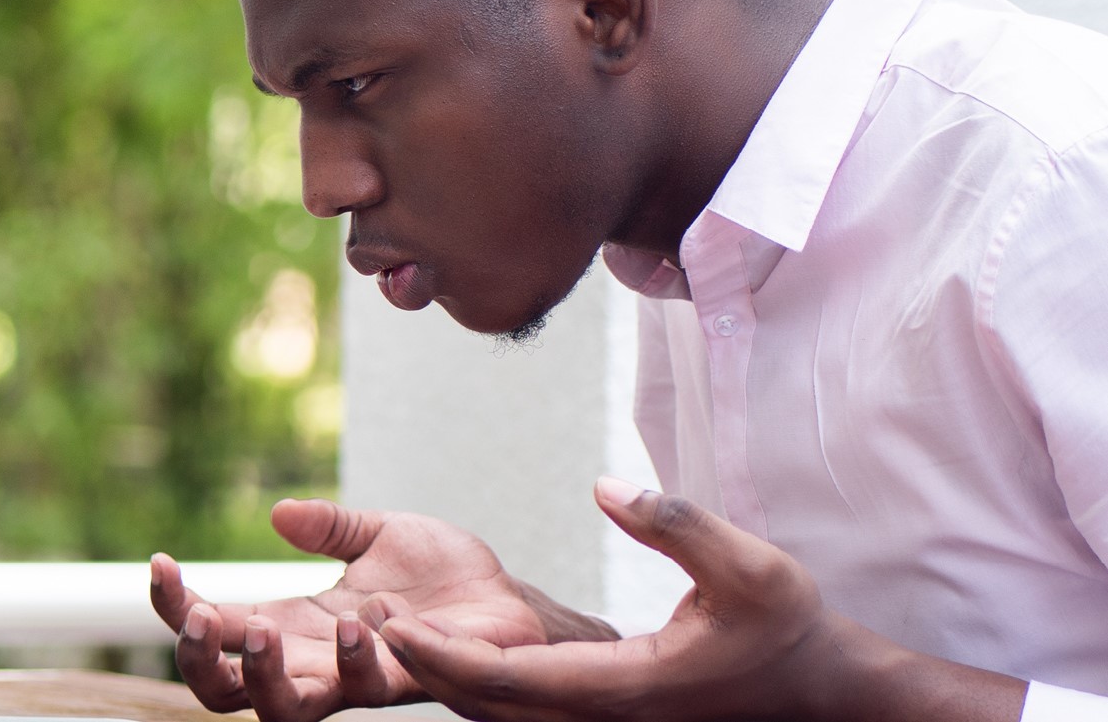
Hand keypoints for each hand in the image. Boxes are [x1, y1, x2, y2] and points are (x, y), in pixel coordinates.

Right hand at [150, 497, 616, 721]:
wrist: (507, 600)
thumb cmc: (440, 575)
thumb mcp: (376, 533)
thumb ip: (329, 526)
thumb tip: (277, 514)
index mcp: (296, 623)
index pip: (216, 628)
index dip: (177, 606)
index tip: (159, 564)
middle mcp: (314, 661)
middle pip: (227, 691)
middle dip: (199, 661)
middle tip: (202, 616)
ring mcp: (355, 678)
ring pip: (284, 710)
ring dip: (263, 674)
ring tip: (258, 627)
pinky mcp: (405, 678)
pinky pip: (368, 685)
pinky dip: (356, 656)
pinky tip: (364, 617)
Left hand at [367, 478, 1028, 721]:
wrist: (820, 690)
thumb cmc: (789, 626)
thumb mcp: (749, 564)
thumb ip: (676, 523)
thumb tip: (605, 487)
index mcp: (628, 685)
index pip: (518, 680)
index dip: (448, 657)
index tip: (392, 626)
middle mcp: (605, 710)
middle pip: (493, 703)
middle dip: (426, 666)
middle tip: (365, 621)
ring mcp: (606, 714)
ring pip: (505, 710)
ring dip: (446, 673)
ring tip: (389, 626)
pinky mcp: (610, 705)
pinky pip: (528, 702)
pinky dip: (480, 678)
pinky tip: (449, 644)